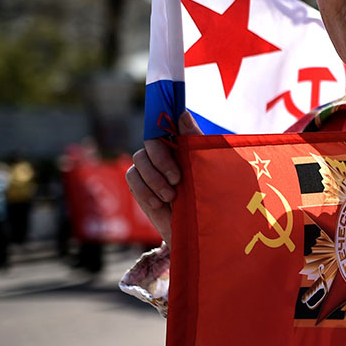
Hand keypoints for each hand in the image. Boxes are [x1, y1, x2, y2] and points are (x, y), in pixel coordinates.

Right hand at [125, 111, 201, 245]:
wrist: (201, 231)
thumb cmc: (213, 197)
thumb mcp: (211, 168)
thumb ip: (195, 142)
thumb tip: (182, 113)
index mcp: (186, 143)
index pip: (168, 123)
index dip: (163, 120)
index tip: (170, 132)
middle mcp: (167, 152)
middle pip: (152, 141)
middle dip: (161, 160)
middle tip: (177, 179)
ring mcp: (152, 168)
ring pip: (140, 159)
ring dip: (154, 178)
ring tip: (171, 197)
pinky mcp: (141, 184)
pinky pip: (133, 177)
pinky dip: (145, 190)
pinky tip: (159, 204)